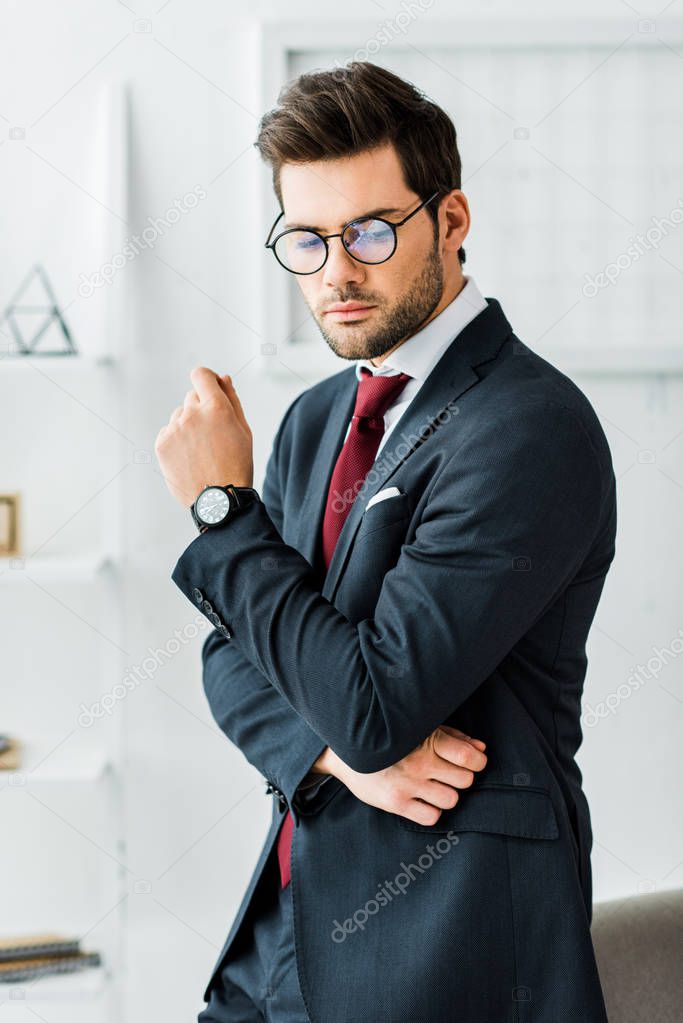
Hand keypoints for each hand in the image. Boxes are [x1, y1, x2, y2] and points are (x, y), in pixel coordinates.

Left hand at [155, 368, 252, 507]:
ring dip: (188, 425)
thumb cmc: (236, 465)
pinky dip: (177, 440)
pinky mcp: (162, 443)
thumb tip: (223, 378)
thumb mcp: (243, 430)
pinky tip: (190, 457)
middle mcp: (192, 413)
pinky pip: (168, 431)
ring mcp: (174, 428)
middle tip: (213, 435)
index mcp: (216, 407)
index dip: (206, 379)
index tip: (210, 388)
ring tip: (201, 450)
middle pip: (191, 396)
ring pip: (179, 415)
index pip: (201, 375)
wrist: (219, 500)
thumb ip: (232, 399)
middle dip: (201, 408)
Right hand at [313, 726, 486, 825]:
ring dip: (447, 794)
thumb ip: (453, 737)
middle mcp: (420, 763)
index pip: (469, 757)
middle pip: (465, 780)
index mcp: (428, 740)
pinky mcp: (395, 803)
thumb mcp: (421, 728)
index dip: (478, 762)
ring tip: (433, 786)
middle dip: (461, 777)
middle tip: (448, 773)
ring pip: (451, 800)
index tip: (472, 762)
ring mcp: (408, 785)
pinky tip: (422, 799)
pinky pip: (432, 817)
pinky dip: (431, 810)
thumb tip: (481, 749)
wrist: (346, 750)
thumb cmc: (390, 737)